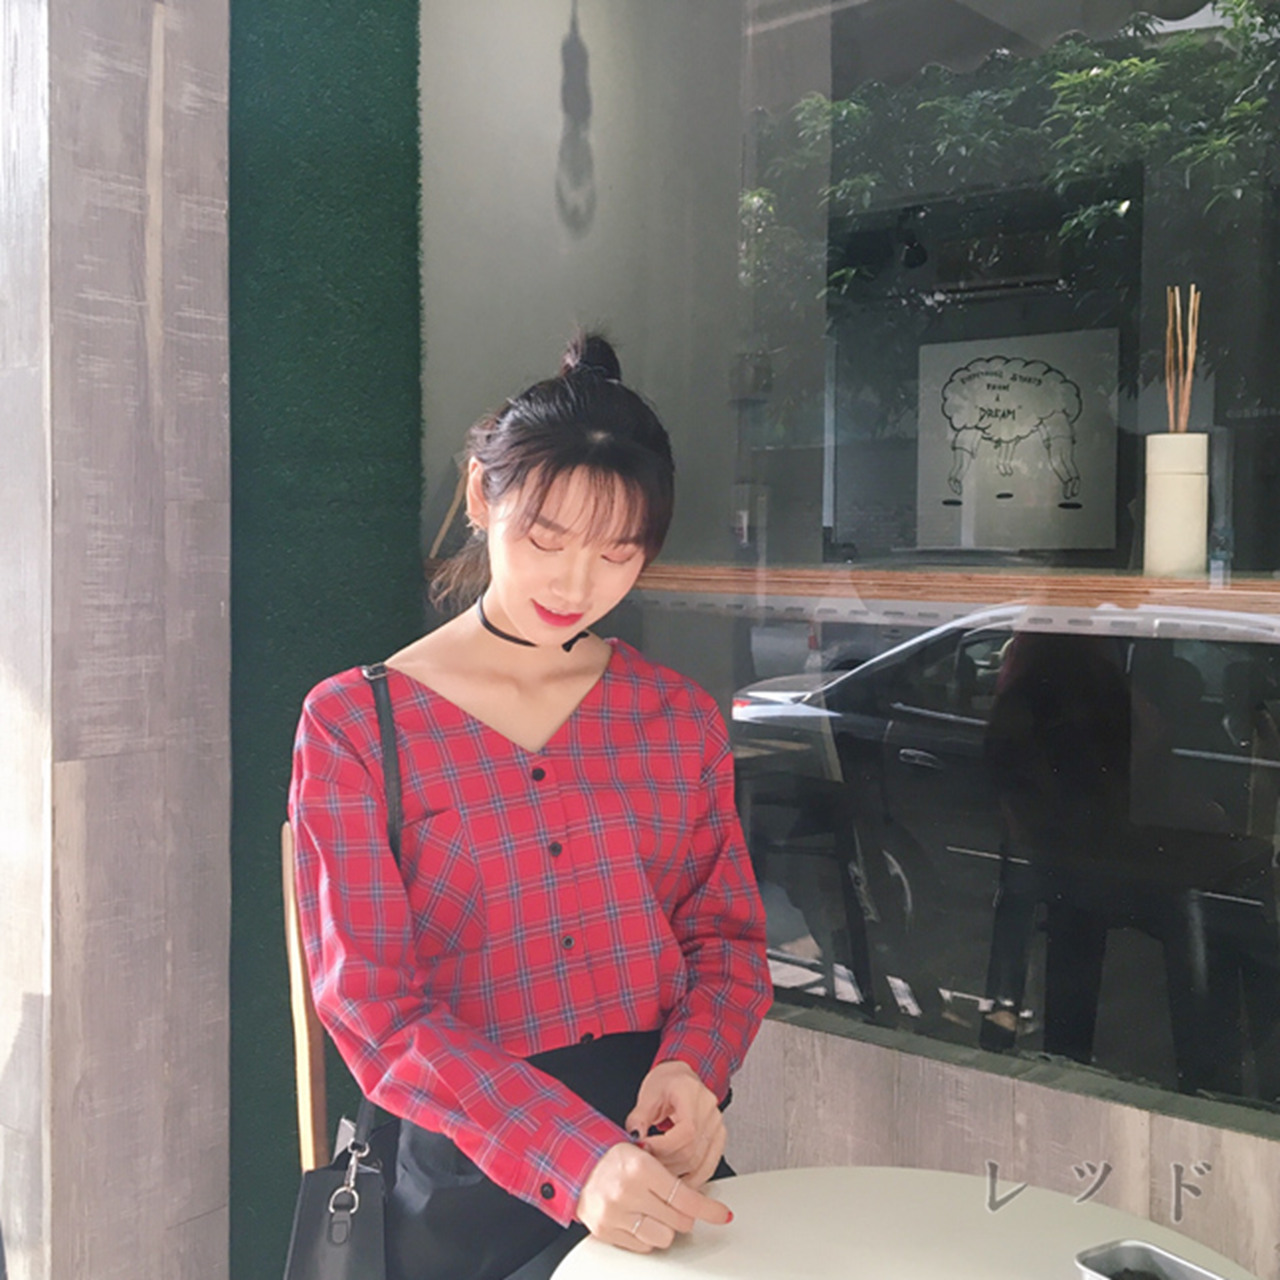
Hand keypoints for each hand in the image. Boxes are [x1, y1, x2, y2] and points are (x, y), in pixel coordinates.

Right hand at [575, 1142, 731, 1252]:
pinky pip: (642, 1247)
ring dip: (666, 1228)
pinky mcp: (606, 1231)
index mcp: (640, 1167)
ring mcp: (615, 1213)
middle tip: (676, 1205)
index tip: (721, 1214)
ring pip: (663, 1238)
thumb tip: (702, 1200)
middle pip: (678, 1221)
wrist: (577, 1166)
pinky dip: (647, 1236)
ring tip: (655, 1212)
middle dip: (684, 1215)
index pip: (684, 1196)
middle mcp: (627, 1191)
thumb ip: (669, 1176)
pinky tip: (639, 1219)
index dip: (707, 1208)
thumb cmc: (613, 1158)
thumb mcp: (643, 1154)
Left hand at [625, 1059, 725, 1187]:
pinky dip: (692, 1177)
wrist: (681, 1078)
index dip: (665, 1147)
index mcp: (692, 1093)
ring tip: (658, 1172)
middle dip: (667, 1163)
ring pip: (700, 1162)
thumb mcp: (647, 1095)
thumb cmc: (665, 1083)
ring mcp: (717, 1124)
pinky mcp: (718, 1138)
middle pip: (692, 1150)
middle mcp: (709, 1109)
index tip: (645, 1150)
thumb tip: (635, 1139)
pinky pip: (708, 1165)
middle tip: (647, 1165)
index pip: (687, 1131)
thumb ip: (639, 1118)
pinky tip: (677, 1181)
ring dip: (677, 1174)